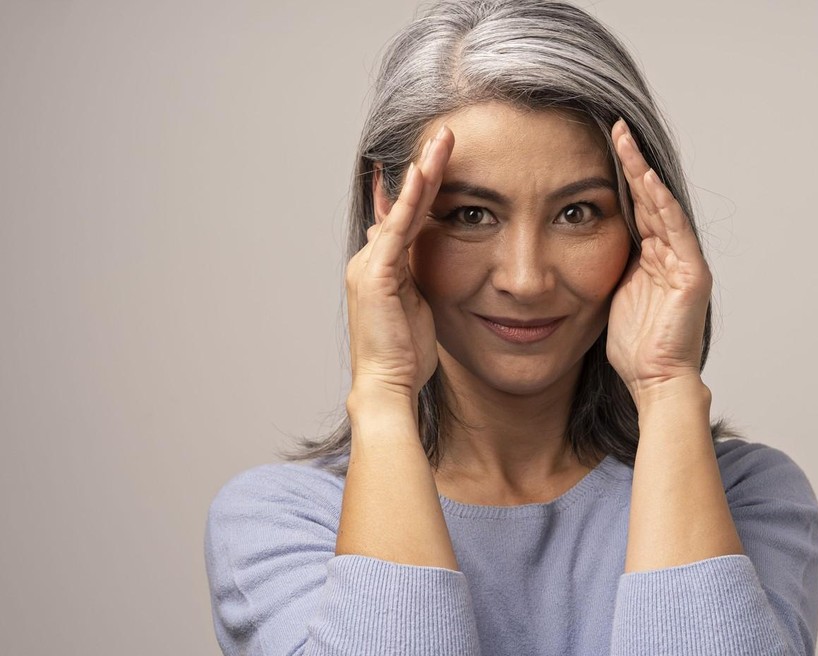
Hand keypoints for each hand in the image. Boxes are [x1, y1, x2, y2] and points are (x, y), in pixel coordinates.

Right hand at [345, 126, 453, 402]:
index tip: (435, 156)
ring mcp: (369, 264)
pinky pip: (396, 228)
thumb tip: (429, 260)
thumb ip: (420, 279)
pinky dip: (411, 199)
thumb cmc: (406, 355)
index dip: (421, 186)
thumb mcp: (419, 307)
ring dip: (422, 171)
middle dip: (424, 168)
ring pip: (400, 208)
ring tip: (443, 139)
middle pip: (402, 203)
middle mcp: (369, 259)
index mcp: (381, 267)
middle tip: (445, 133)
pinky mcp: (375, 274)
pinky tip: (424, 172)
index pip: (403, 216)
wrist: (387, 385)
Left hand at [605, 119, 711, 404]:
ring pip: (662, 207)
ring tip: (626, 141)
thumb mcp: (610, 295)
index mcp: (649, 257)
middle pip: (649, 198)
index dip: (620, 175)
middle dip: (632, 162)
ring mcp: (684, 263)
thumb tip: (575, 246)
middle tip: (615, 126)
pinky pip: (675, 233)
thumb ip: (604, 266)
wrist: (654, 381)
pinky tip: (647, 181)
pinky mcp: (693, 276)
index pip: (634, 206)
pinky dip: (662, 205)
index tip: (601, 144)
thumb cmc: (633, 346)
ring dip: (644, 174)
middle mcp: (669, 254)